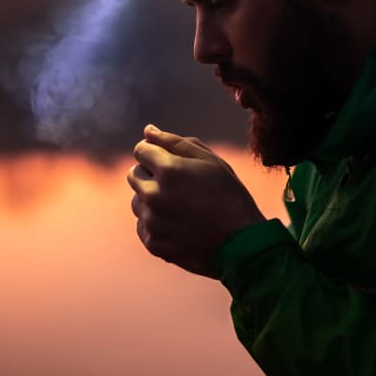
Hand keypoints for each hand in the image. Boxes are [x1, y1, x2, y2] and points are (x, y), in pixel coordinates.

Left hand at [127, 124, 265, 277]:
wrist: (242, 245)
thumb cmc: (229, 196)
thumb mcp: (210, 161)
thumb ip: (175, 142)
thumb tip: (148, 131)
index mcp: (168, 170)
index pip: (141, 150)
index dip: (155, 153)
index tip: (170, 162)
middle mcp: (154, 195)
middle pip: (134, 174)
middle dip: (150, 174)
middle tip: (178, 185)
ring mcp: (152, 222)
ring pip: (137, 201)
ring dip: (152, 199)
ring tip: (181, 207)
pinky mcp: (153, 243)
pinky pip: (143, 225)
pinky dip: (156, 223)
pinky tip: (179, 225)